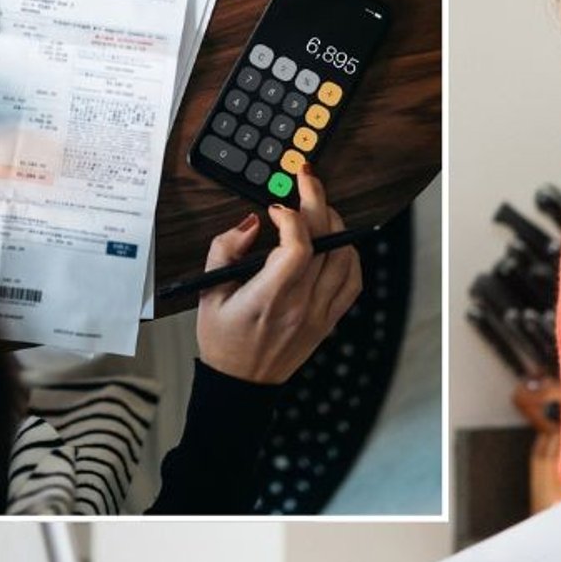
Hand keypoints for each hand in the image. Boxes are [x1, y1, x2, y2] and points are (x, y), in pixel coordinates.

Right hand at [195, 170, 363, 384]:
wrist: (242, 383)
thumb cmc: (222, 338)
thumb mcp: (207, 293)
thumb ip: (225, 249)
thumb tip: (253, 222)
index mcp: (268, 298)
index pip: (297, 248)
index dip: (292, 217)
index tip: (275, 207)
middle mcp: (300, 305)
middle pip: (324, 242)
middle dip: (317, 201)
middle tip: (306, 178)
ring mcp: (320, 313)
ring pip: (345, 257)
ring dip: (336, 224)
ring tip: (320, 207)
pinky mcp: (330, 319)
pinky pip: (353, 280)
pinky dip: (349, 255)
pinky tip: (336, 241)